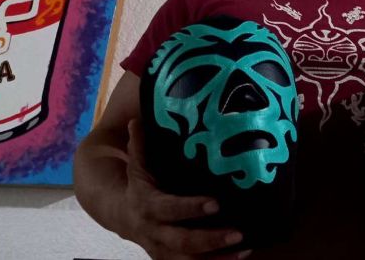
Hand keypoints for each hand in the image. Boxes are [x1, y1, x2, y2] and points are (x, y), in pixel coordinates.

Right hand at [120, 119, 249, 259]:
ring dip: (217, 258)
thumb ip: (140, 145)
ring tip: (244, 248)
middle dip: (210, 239)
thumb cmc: (138, 184)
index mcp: (147, 206)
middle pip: (182, 241)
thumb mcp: (136, 165)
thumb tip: (136, 119)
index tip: (215, 203)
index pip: (170, 209)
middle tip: (238, 232)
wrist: (120, 215)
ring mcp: (163, 250)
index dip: (190, 208)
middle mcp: (155, 232)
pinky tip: (241, 256)